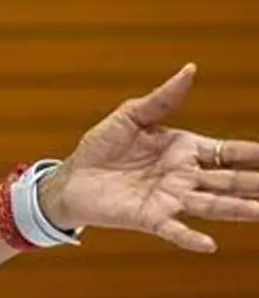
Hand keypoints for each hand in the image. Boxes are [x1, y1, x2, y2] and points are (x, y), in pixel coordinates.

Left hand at [39, 63, 258, 252]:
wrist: (73, 176)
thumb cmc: (102, 146)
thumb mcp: (130, 116)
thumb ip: (161, 98)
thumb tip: (190, 69)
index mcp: (184, 149)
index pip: (227, 152)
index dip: (252, 154)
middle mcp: (184, 176)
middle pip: (229, 181)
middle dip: (254, 184)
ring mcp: (170, 198)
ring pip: (211, 205)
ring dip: (236, 209)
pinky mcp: (151, 217)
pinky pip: (174, 229)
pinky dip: (190, 237)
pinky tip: (209, 244)